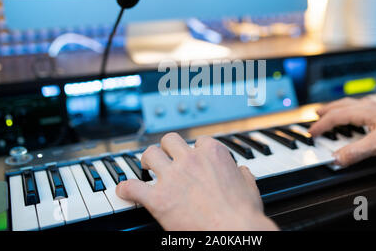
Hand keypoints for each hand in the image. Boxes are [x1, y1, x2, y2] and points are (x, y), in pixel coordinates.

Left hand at [116, 133, 277, 230]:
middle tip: (166, 157)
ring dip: (147, 160)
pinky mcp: (157, 199)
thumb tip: (242, 172)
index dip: (196, 150)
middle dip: (167, 148)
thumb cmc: (243, 214)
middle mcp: (190, 160)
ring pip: (149, 154)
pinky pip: (132, 187)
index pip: (199, 141)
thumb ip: (242, 175)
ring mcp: (172, 178)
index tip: (194, 157)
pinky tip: (125, 191)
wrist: (233, 234)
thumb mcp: (249, 187)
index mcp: (213, 154)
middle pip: (170, 140)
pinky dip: (126, 189)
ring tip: (146, 167)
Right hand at [309, 98, 375, 166]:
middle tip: (316, 116)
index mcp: (364, 111)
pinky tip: (359, 120)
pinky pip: (362, 110)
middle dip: (326, 111)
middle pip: (341, 106)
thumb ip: (356, 152)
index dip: (321, 125)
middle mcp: (370, 107)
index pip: (335, 116)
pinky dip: (352, 113)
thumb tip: (336, 158)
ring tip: (331, 114)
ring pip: (352, 106)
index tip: (312, 133)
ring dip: (338, 110)